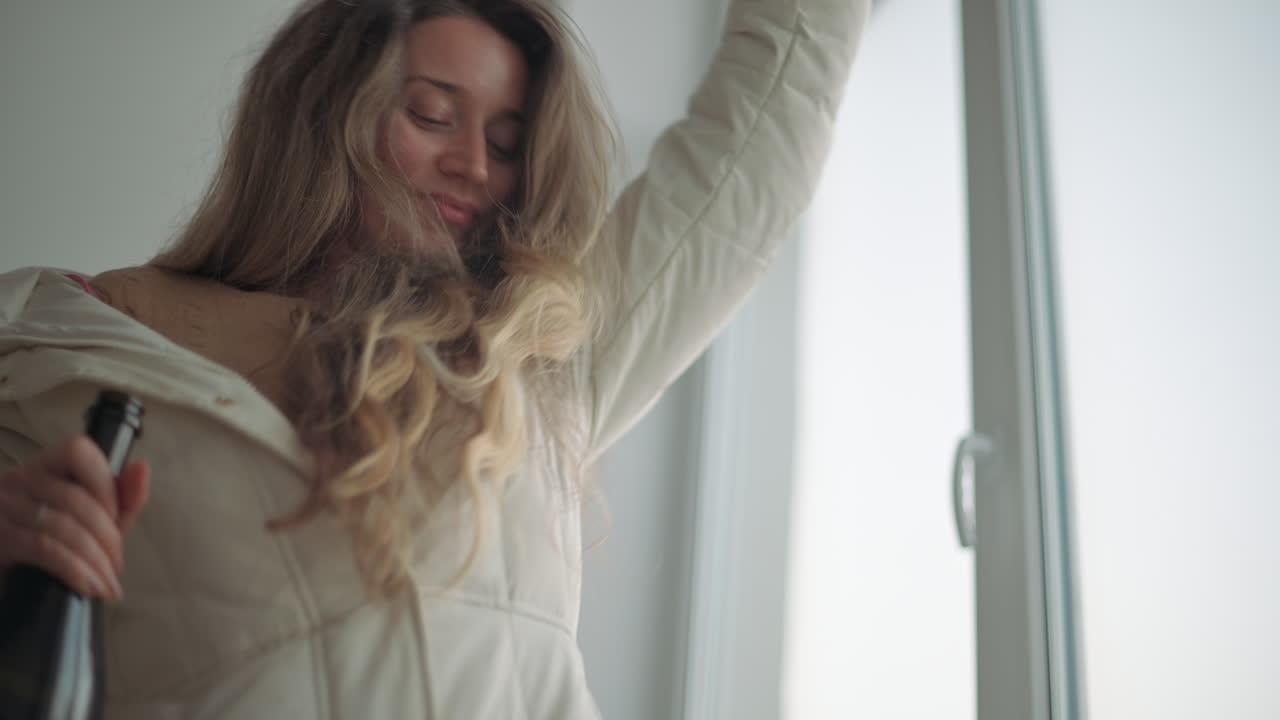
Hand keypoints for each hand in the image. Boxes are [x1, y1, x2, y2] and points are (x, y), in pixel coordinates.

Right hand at [0, 435, 149, 600]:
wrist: (9, 590)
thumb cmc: (48, 552)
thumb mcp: (91, 524)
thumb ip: (121, 498)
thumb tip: (141, 469)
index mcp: (41, 468)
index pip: (77, 451)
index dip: (105, 484)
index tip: (117, 519)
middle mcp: (16, 481)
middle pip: (75, 497)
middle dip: (106, 537)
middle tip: (114, 566)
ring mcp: (1, 508)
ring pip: (62, 526)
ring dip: (95, 561)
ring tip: (106, 584)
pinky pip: (44, 549)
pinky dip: (75, 571)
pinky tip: (87, 588)